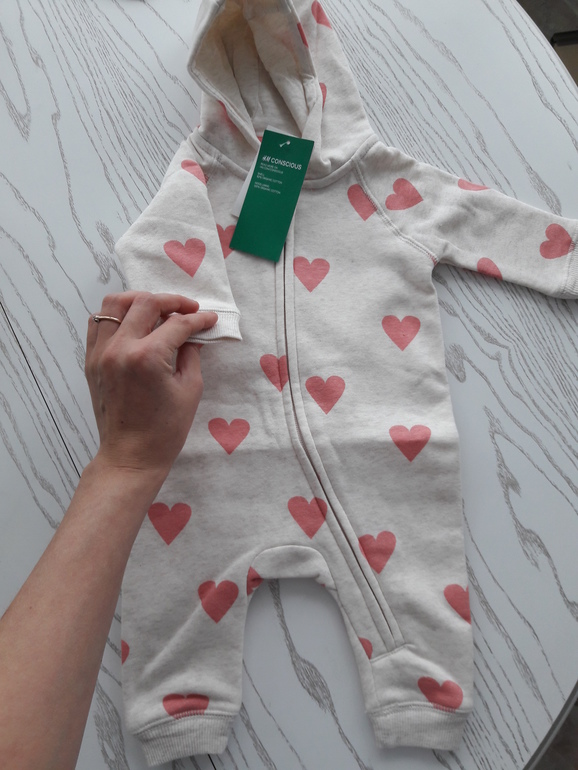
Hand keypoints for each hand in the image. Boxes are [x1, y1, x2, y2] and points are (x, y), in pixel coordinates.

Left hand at [85, 291, 216, 476]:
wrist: (131, 456)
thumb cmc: (165, 430)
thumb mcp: (190, 389)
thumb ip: (191, 354)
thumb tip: (191, 334)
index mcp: (147, 357)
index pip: (177, 324)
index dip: (198, 319)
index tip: (209, 319)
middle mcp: (120, 349)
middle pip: (146, 303)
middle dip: (172, 302)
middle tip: (188, 310)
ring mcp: (101, 353)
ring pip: (115, 304)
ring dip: (139, 301)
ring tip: (157, 310)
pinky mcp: (91, 361)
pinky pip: (98, 323)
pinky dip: (116, 316)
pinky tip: (134, 323)